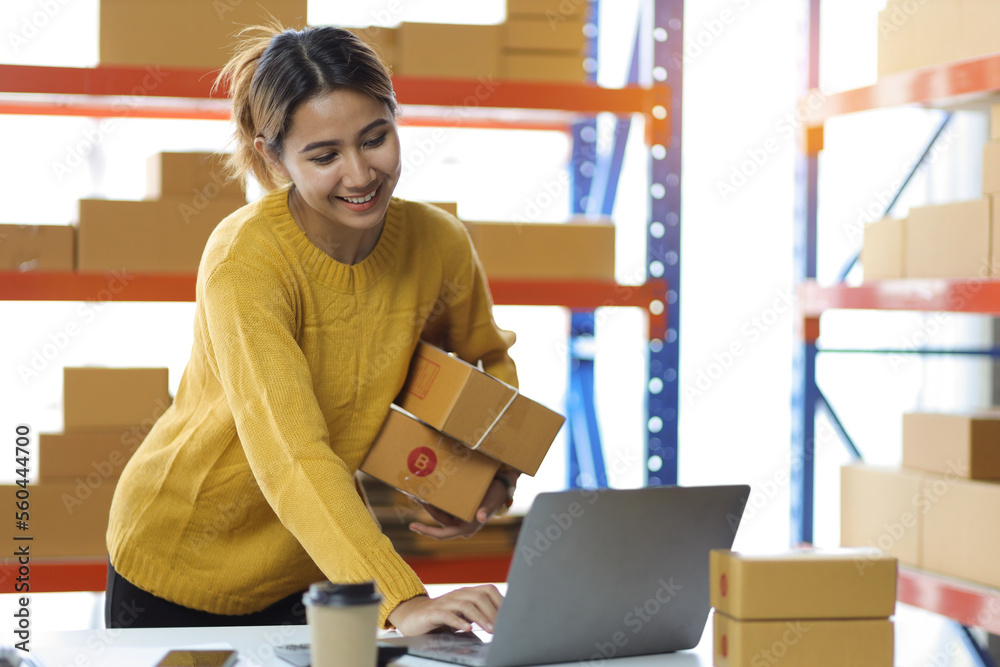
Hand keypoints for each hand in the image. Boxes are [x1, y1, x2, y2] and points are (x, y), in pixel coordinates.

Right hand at [388, 585, 503, 634]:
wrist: (413, 618)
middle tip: (501, 627)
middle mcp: (457, 595)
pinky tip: (467, 628)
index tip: (509, 616)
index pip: (488, 590)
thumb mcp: (462, 614)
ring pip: (466, 605)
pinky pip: (447, 615)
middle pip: (479, 596)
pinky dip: (458, 621)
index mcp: (467, 593)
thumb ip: (477, 615)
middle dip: (492, 611)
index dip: (500, 601)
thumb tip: (500, 622)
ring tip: (490, 629)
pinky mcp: (433, 613)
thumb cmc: (441, 618)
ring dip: (480, 617)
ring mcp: (445, 603)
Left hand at [409, 478, 508, 539]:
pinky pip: (443, 506)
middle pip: (438, 520)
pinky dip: (435, 500)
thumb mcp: (492, 502)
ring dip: (428, 504)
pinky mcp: (458, 510)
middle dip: (426, 509)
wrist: (502, 488)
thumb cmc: (497, 496)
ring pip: (439, 512)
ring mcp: (458, 518)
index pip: (443, 534)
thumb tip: (481, 517)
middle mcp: (460, 525)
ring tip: (417, 493)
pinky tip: (427, 491)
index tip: (413, 526)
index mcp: (467, 528)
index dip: (428, 532)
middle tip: (415, 496)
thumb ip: (486, 510)